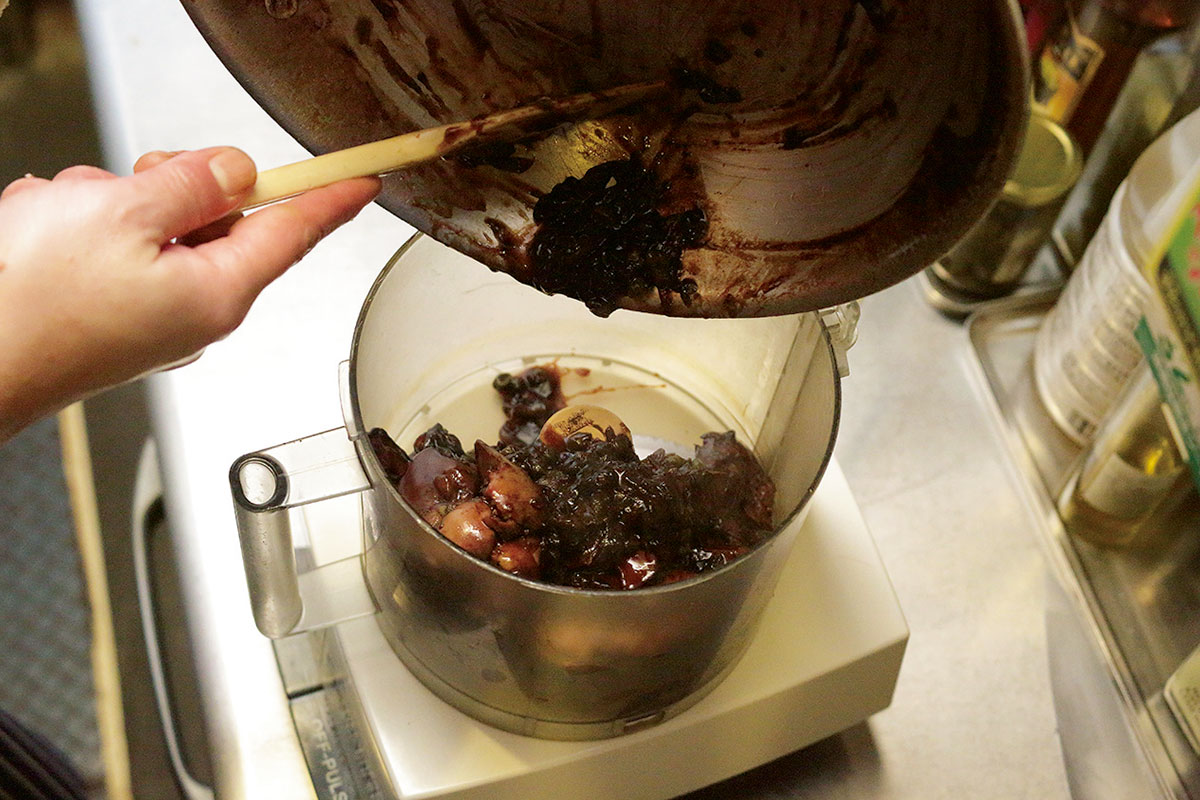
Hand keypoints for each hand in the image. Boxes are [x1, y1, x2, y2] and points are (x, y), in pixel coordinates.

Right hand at [0, 147, 380, 441]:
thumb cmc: (36, 305)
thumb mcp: (123, 215)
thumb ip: (192, 186)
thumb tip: (238, 172)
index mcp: (217, 292)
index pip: (294, 234)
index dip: (329, 200)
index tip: (363, 183)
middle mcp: (196, 310)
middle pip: (219, 219)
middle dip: (174, 187)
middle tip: (131, 186)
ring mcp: (156, 314)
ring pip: (161, 225)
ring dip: (117, 205)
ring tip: (68, 223)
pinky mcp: (118, 313)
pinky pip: (121, 247)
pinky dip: (89, 229)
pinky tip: (52, 240)